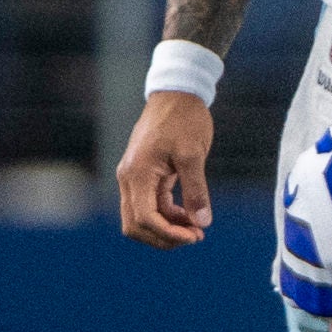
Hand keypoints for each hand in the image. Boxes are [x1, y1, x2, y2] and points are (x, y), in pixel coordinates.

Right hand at [117, 90, 214, 247]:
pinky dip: (168, 216)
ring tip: (197, 228)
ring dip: (167, 229)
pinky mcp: (144, 176)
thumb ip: (196, 190)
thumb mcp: (193, 154)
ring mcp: (134, 177)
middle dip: (164, 237)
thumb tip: (202, 222)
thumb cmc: (185, 119)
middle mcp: (129, 178)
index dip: (168, 234)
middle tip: (196, 236)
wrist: (177, 93)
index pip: (144, 218)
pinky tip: (190, 215)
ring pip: (142, 218)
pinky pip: (151, 206)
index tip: (194, 236)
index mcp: (138, 173)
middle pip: (136, 225)